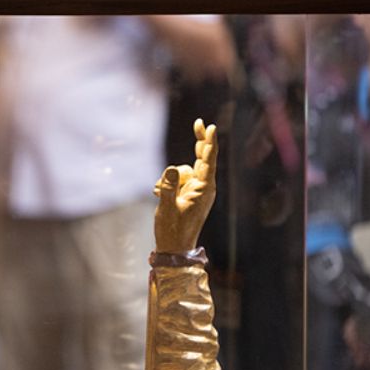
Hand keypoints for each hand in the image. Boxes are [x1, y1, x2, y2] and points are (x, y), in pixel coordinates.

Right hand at [153, 119, 217, 253]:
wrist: (173, 247)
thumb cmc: (173, 230)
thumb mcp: (168, 208)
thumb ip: (169, 187)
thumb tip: (172, 168)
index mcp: (204, 190)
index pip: (208, 161)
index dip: (208, 143)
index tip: (211, 127)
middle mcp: (203, 187)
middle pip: (202, 158)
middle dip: (199, 141)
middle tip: (199, 122)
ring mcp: (195, 190)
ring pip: (182, 170)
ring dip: (169, 178)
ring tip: (159, 194)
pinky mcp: (187, 193)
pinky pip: (176, 179)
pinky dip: (166, 184)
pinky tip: (158, 195)